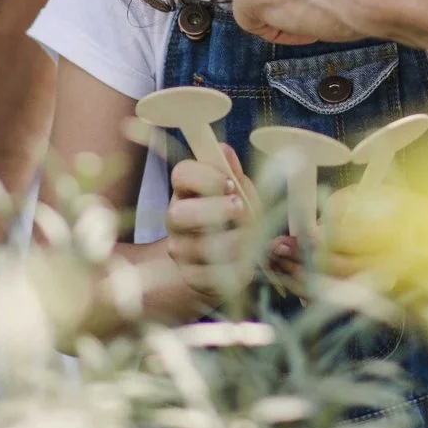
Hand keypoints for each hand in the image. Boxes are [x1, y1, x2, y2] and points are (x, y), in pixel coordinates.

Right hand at [164, 146, 269, 306]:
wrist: (229, 259)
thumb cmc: (235, 217)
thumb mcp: (240, 192)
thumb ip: (233, 173)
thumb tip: (224, 150)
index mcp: (185, 191)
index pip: (181, 174)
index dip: (204, 176)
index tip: (230, 183)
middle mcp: (175, 220)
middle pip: (179, 213)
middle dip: (212, 210)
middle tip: (239, 208)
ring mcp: (179, 250)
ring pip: (199, 246)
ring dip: (233, 240)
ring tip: (252, 237)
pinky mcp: (191, 277)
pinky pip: (210, 274)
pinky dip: (234, 266)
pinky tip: (246, 260)